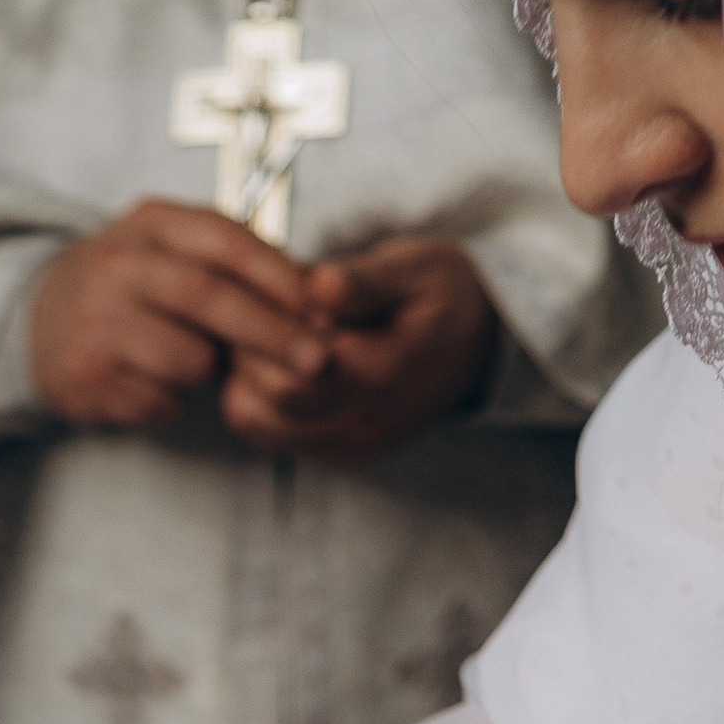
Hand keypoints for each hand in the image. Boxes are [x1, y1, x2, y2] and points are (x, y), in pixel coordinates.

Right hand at [29, 199, 322, 430]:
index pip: (226, 241)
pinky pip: (159, 400)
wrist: (41, 319)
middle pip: (209, 298)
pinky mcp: (83, 376)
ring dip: (209, 372)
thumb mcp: (179, 252)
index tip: (323, 310)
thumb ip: (242, 267)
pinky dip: (172, 400)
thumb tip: (321, 303)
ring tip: (193, 362)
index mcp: (149, 223)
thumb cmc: (137, 287)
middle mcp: (115, 266)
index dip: (280, 278)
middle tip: (315, 361)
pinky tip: (152, 382)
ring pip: (187, 359)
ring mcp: (93, 322)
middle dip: (270, 333)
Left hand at [219, 236, 498, 464]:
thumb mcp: (415, 268)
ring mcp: (349, 446)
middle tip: (264, 308)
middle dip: (251, 348)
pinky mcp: (339, 456)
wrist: (477, 344)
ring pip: (256, 421)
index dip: (267, 324)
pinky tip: (277, 364)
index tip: (277, 290)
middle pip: (267, 396)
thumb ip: (364, 280)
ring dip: (246, 376)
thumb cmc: (440, 296)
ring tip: (269, 336)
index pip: (290, 367)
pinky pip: (270, 436)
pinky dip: (257, 400)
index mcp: (382, 373)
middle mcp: (363, 422)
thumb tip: (318, 286)